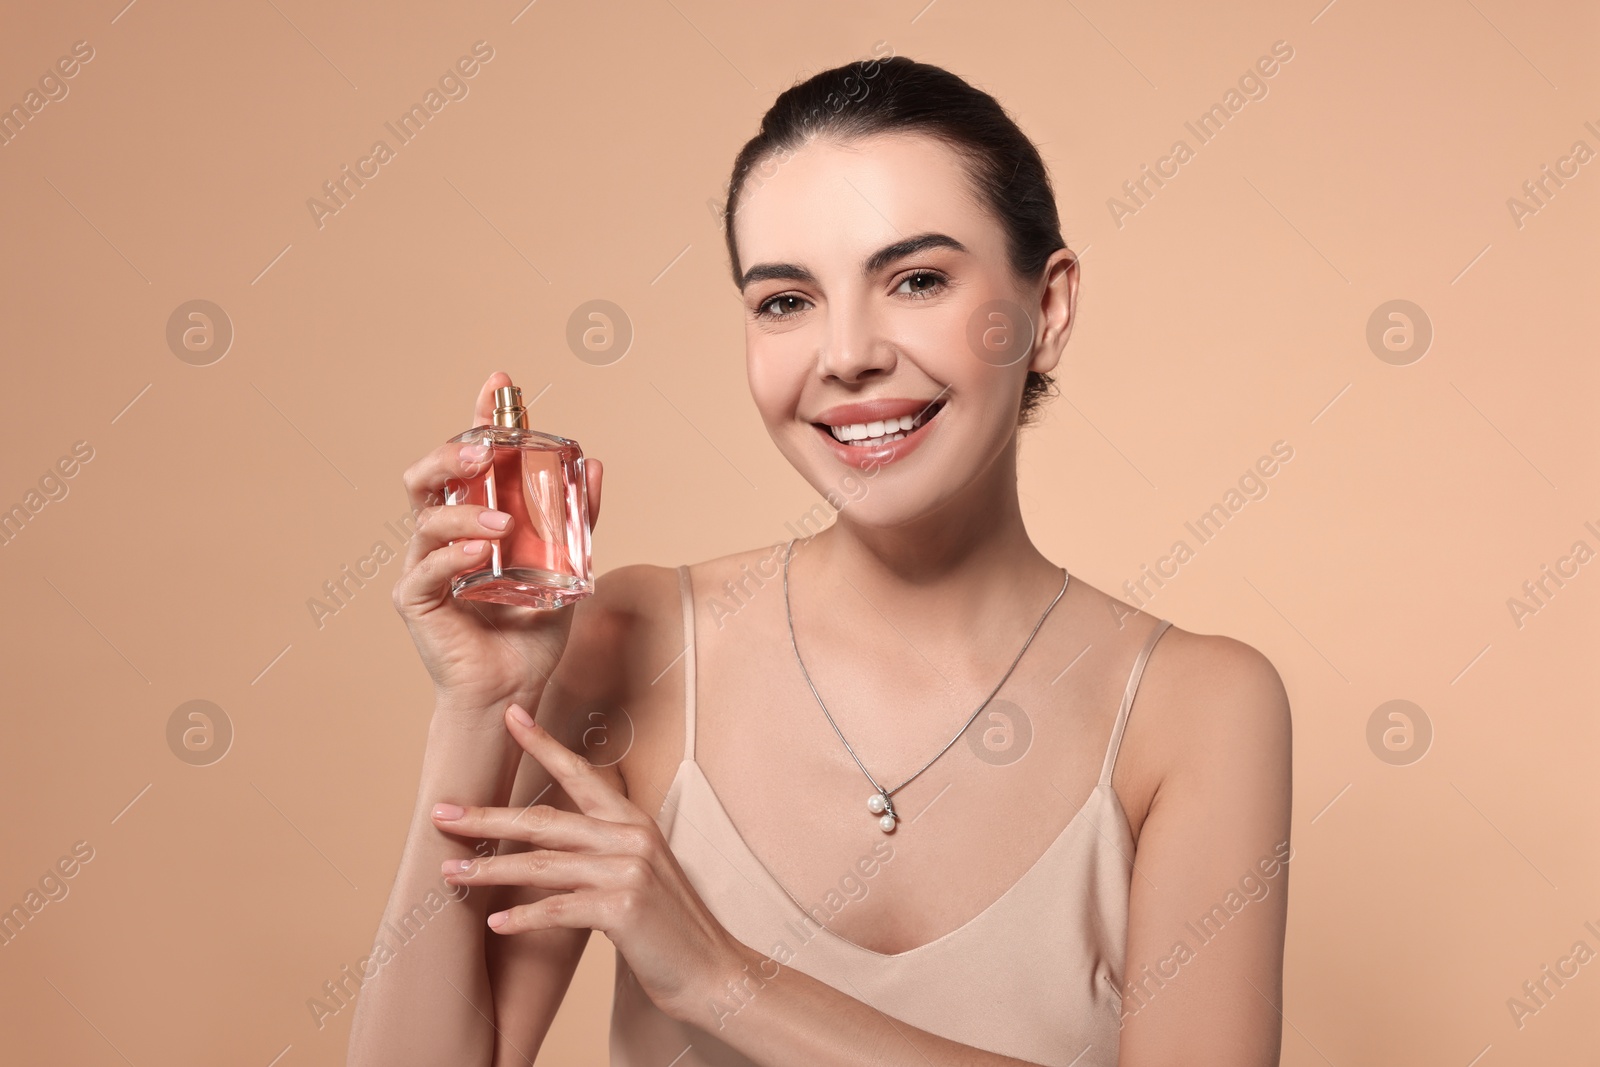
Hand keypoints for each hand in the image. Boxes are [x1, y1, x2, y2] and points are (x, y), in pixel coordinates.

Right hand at [393, 372, 603, 713]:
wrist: (513, 689)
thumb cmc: (531, 631)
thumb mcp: (566, 568)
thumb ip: (578, 520)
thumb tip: (595, 464)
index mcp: (474, 518)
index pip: (471, 458)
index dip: (482, 416)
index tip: (500, 381)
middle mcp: (444, 534)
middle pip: (428, 475)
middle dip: (453, 453)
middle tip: (485, 449)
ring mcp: (425, 564)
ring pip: (427, 516)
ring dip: (464, 511)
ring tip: (502, 524)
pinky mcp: (415, 598)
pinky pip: (428, 566)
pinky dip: (456, 554)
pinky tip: (482, 552)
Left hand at [432, 703, 743, 1020]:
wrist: (711, 969)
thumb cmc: (667, 926)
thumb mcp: (637, 874)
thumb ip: (600, 852)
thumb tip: (545, 847)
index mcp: (632, 822)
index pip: (580, 774)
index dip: (543, 744)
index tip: (510, 717)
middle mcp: (630, 837)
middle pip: (544, 821)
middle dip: (487, 818)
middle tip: (442, 813)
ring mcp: (628, 871)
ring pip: (542, 864)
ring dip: (489, 870)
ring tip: (449, 873)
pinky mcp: (623, 908)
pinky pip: (559, 909)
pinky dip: (524, 917)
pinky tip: (496, 923)